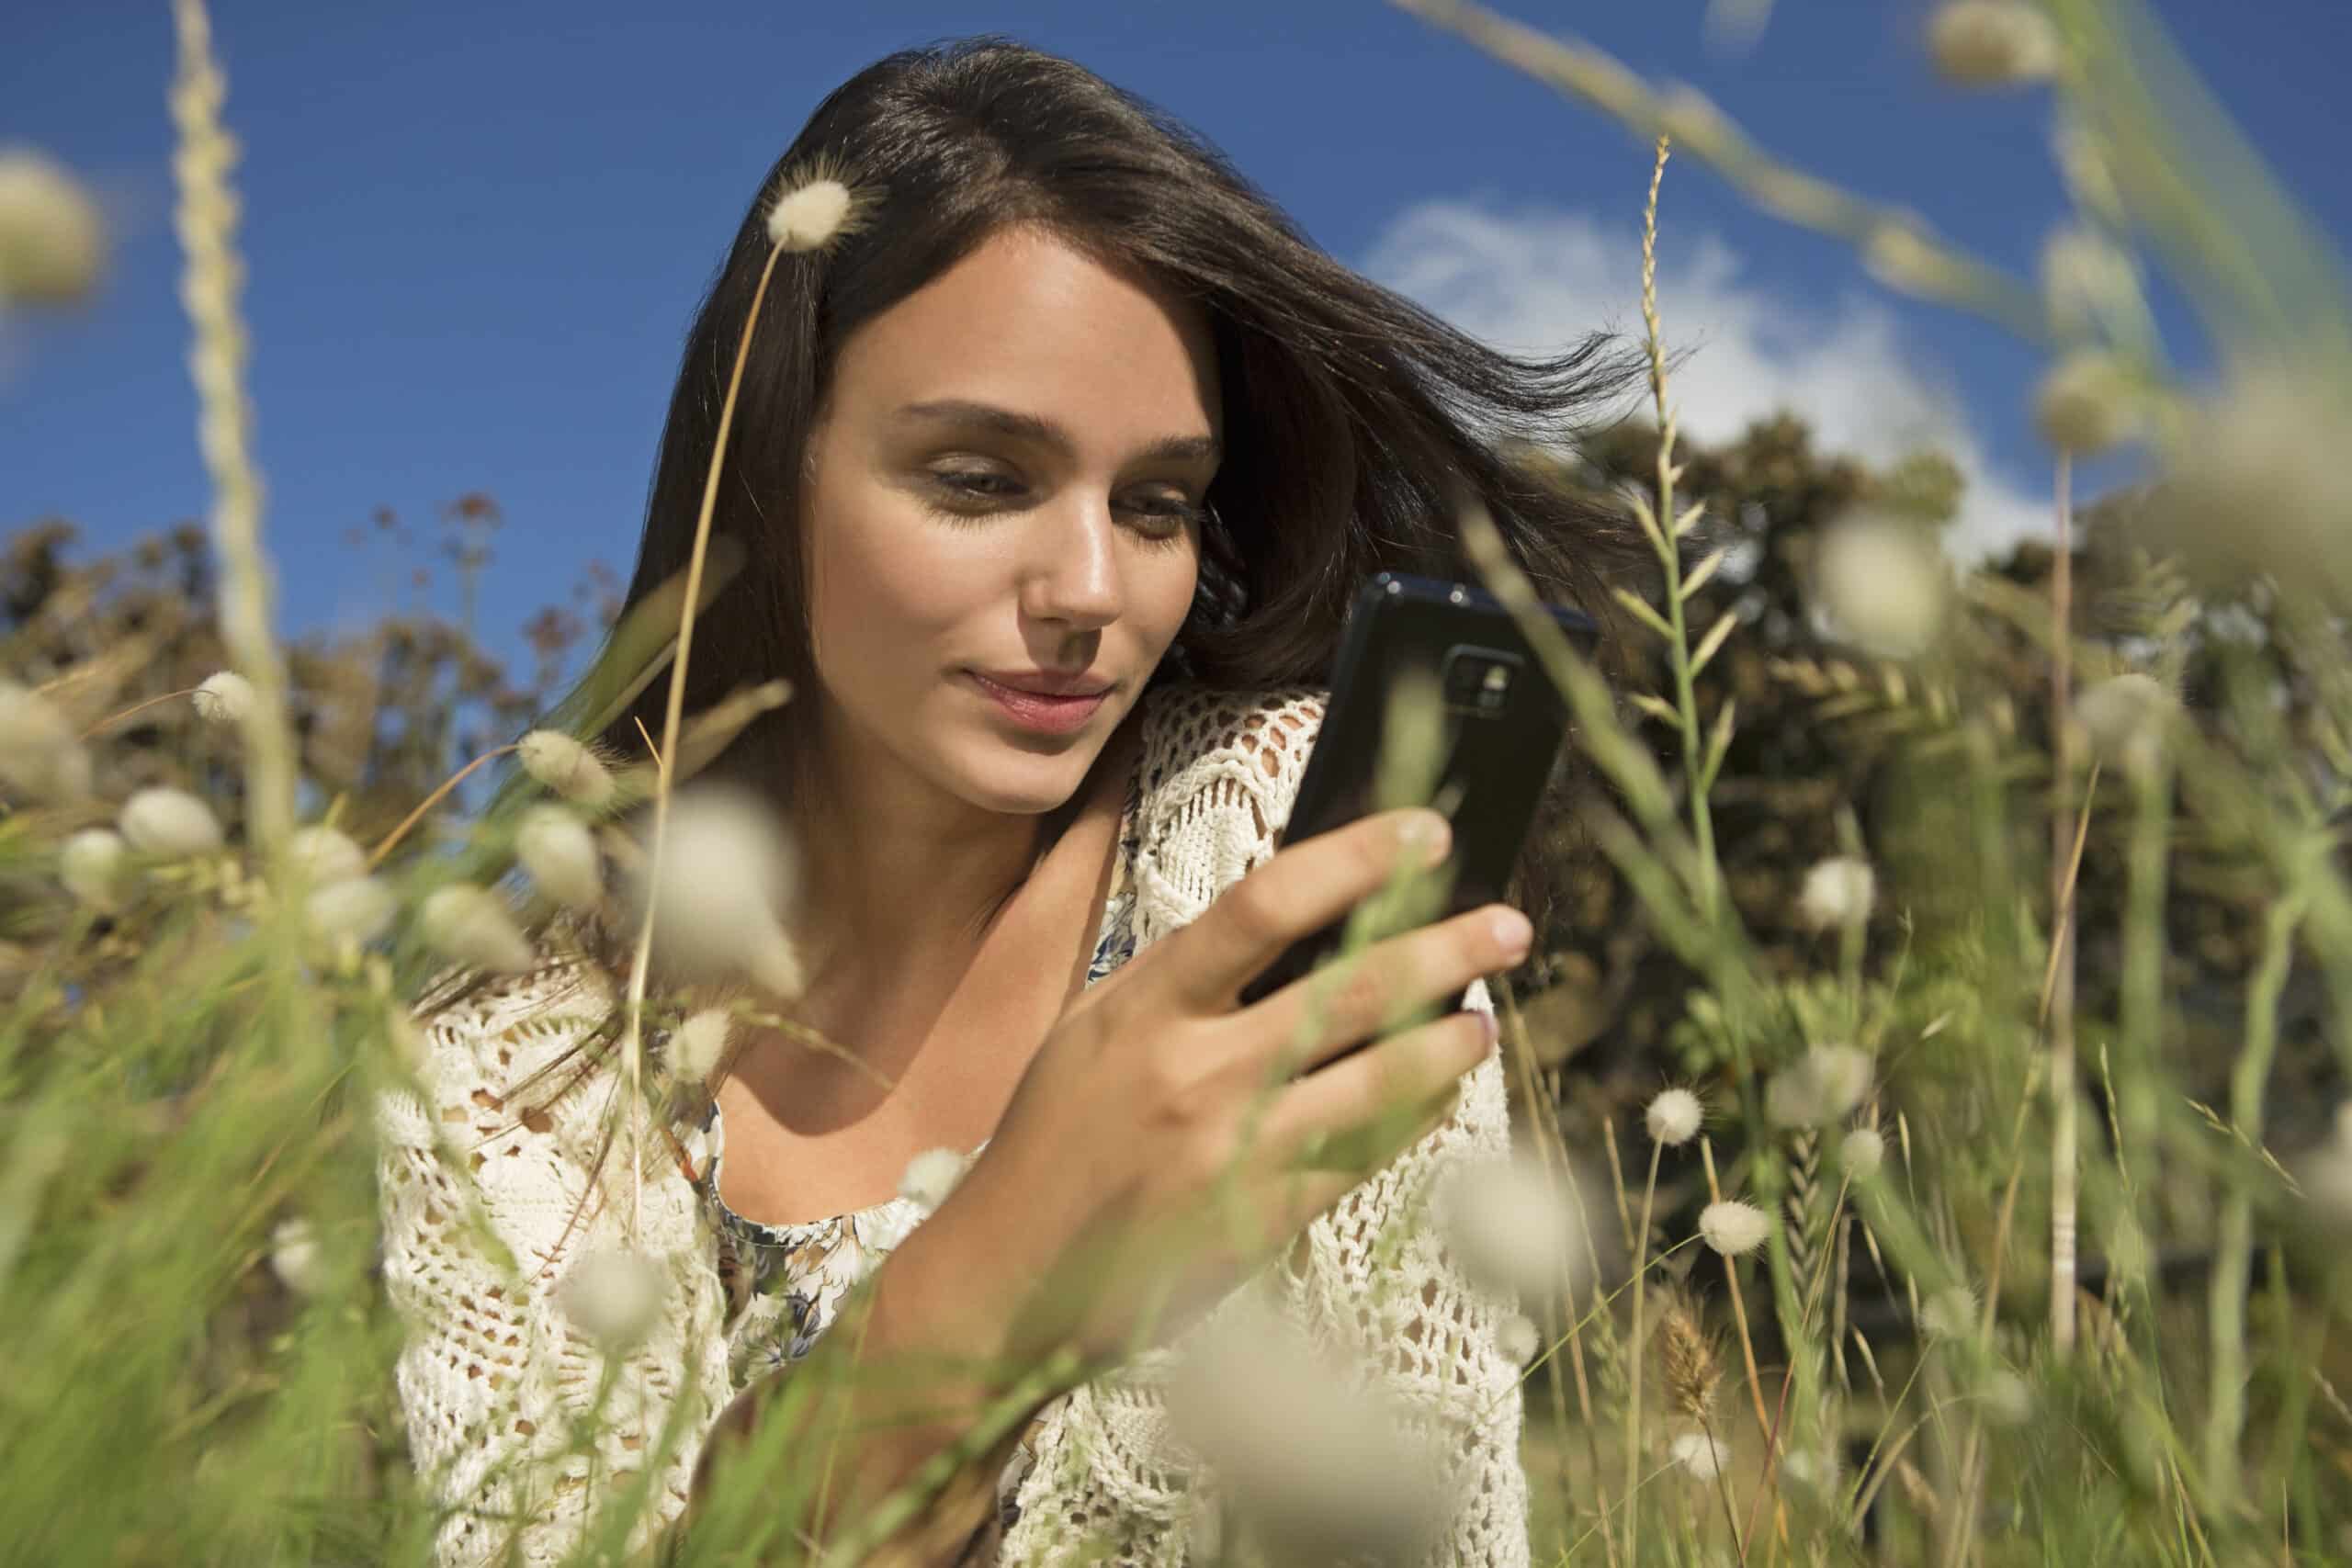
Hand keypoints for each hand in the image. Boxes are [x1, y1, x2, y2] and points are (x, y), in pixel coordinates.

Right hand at [940, 807, 1529, 1367]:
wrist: (1010, 1276)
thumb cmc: (1055, 1139)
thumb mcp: (1096, 1032)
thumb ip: (1187, 981)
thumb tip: (1300, 920)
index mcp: (1146, 1007)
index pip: (1265, 905)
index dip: (1355, 858)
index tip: (1423, 832)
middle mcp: (1196, 1071)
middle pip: (1351, 989)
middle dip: (1446, 948)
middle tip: (1509, 927)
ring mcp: (1236, 1151)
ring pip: (1379, 1079)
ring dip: (1448, 1043)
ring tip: (1482, 1021)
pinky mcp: (1263, 1221)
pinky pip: (1364, 1155)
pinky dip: (1412, 1117)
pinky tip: (1436, 1093)